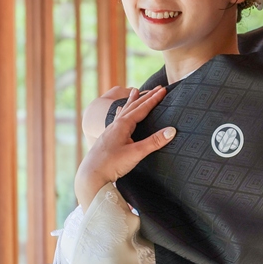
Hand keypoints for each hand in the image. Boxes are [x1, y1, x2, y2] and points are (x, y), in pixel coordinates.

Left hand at [74, 87, 175, 208]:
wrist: (90, 176)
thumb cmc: (111, 164)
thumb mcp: (136, 153)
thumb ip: (154, 142)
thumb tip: (172, 130)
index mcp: (123, 125)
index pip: (142, 108)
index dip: (154, 99)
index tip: (163, 90)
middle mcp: (116, 125)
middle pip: (133, 106)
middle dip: (146, 97)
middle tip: (157, 87)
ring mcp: (110, 131)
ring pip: (124, 111)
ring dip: (132, 101)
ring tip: (135, 91)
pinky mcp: (107, 138)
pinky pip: (118, 119)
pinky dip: (122, 112)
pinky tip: (120, 113)